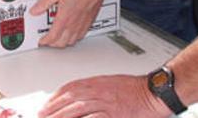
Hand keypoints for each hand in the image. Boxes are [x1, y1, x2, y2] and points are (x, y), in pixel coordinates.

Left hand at [30, 0, 116, 46]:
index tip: (41, 41)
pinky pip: (80, 36)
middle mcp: (73, 25)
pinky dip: (73, 38)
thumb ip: (44, 3)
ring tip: (57, 38)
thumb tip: (34, 10)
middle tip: (47, 40)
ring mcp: (82, 25)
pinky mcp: (88, 23)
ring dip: (63, 42)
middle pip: (61, 43)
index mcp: (64, 18)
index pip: (52, 37)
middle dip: (53, 44)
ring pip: (71, 41)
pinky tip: (71, 33)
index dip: (45, 41)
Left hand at [39, 75, 168, 117]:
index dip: (55, 96)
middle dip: (53, 108)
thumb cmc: (136, 90)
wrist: (154, 93)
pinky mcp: (113, 115)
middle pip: (70, 99)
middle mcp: (98, 92)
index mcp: (97, 83)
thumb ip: (95, 89)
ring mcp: (106, 104)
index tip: (47, 104)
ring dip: (61, 116)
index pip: (70, 87)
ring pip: (77, 109)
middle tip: (42, 115)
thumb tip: (79, 97)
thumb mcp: (111, 83)